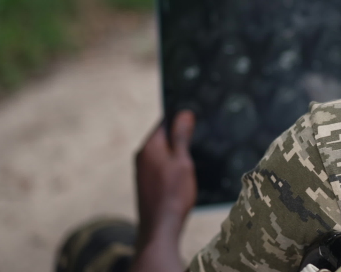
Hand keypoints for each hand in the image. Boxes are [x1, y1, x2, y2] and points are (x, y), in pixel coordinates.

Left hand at [135, 111, 196, 246]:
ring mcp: (142, 169)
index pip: (164, 122)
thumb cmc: (173, 194)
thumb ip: (181, 136)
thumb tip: (184, 113)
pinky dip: (171, 165)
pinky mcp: (145, 181)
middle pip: (162, 136)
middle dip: (179, 136)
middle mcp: (142, 156)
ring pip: (162, 151)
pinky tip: (182, 175)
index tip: (196, 121)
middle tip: (198, 141)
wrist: (160, 227)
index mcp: (149, 147)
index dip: (180, 119)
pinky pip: (160, 164)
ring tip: (191, 161)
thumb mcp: (183, 161)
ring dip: (176, 152)